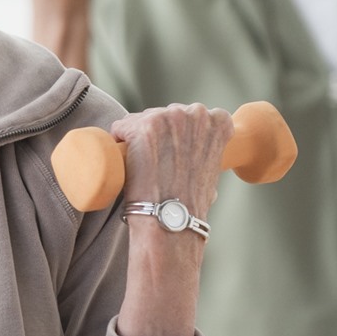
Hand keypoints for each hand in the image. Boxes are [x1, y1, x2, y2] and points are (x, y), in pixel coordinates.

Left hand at [111, 103, 230, 335]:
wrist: (171, 222)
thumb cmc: (190, 205)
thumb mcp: (211, 174)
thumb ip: (205, 156)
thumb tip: (191, 162)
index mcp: (218, 123)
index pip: (197, 113)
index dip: (181, 132)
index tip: (176, 150)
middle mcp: (194, 115)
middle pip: (165, 114)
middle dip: (157, 133)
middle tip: (156, 162)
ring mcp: (169, 119)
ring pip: (142, 119)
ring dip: (137, 136)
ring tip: (143, 165)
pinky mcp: (143, 127)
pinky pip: (121, 126)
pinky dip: (119, 140)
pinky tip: (126, 159)